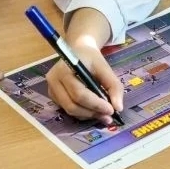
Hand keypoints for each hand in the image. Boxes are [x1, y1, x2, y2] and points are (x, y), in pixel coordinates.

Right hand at [45, 8, 122, 124]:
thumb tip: (118, 108)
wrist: (79, 52)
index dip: (95, 104)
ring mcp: (51, 90)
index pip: (79, 93)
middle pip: (72, 106)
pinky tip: (92, 109)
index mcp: (64, 70)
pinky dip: (82, 113)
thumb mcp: (105, 68)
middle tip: (108, 116)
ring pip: (70, 111)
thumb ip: (114, 86)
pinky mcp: (53, 97)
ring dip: (88, 115)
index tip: (111, 110)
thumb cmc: (91, 59)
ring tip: (103, 114)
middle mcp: (54, 80)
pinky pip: (68, 110)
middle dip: (92, 113)